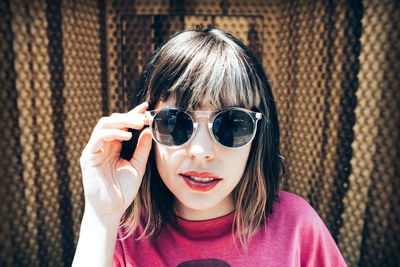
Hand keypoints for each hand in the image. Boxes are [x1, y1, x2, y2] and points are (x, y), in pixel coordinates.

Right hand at [79, 102, 151, 218]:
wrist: (110, 210)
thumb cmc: (122, 190)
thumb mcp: (137, 166)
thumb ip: (142, 149)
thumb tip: (149, 130)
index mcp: (113, 147)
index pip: (122, 125)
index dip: (133, 114)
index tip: (146, 106)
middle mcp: (102, 145)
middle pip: (113, 121)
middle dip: (130, 116)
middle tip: (145, 117)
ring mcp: (94, 150)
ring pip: (104, 124)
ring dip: (122, 121)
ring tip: (138, 123)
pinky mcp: (88, 157)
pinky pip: (98, 137)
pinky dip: (113, 133)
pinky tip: (127, 136)